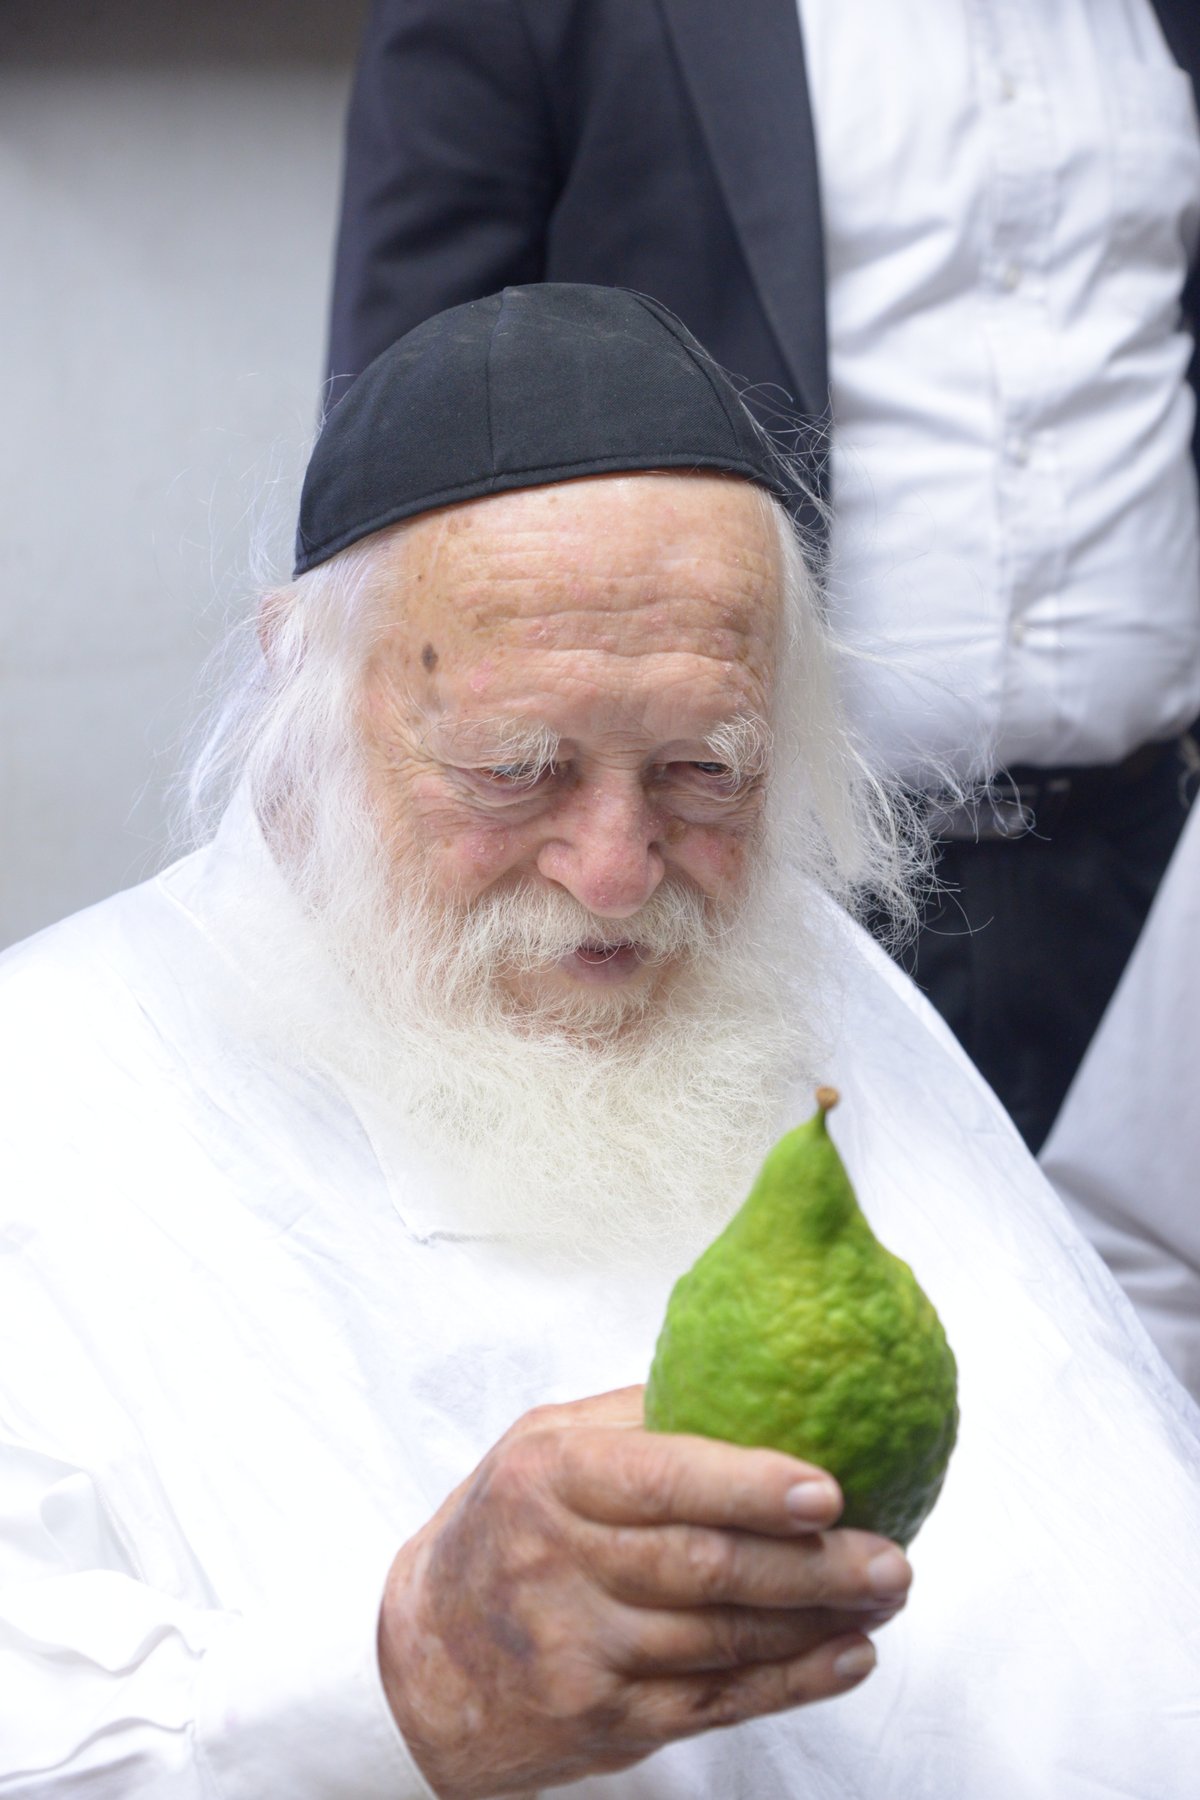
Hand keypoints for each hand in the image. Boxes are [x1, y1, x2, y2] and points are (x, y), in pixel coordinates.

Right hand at [377, 1386, 911, 1797]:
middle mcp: (559, 1565)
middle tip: (892, 1555)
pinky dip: (792, 1682)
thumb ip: (634, 1419)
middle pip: (707, 1569)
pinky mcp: (605, 1720)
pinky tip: (846, 1656)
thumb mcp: (540, 1447)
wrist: (417, 1664)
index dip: (751, 1487)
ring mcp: (581, 1653)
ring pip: (724, 1641)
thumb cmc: (499, 1530)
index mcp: (550, 1478)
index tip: (829, 1489)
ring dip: (818, 1623)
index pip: (662, 1479)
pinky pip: (718, 1704)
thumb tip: (749, 1378)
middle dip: (813, 1567)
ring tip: (884, 1595)